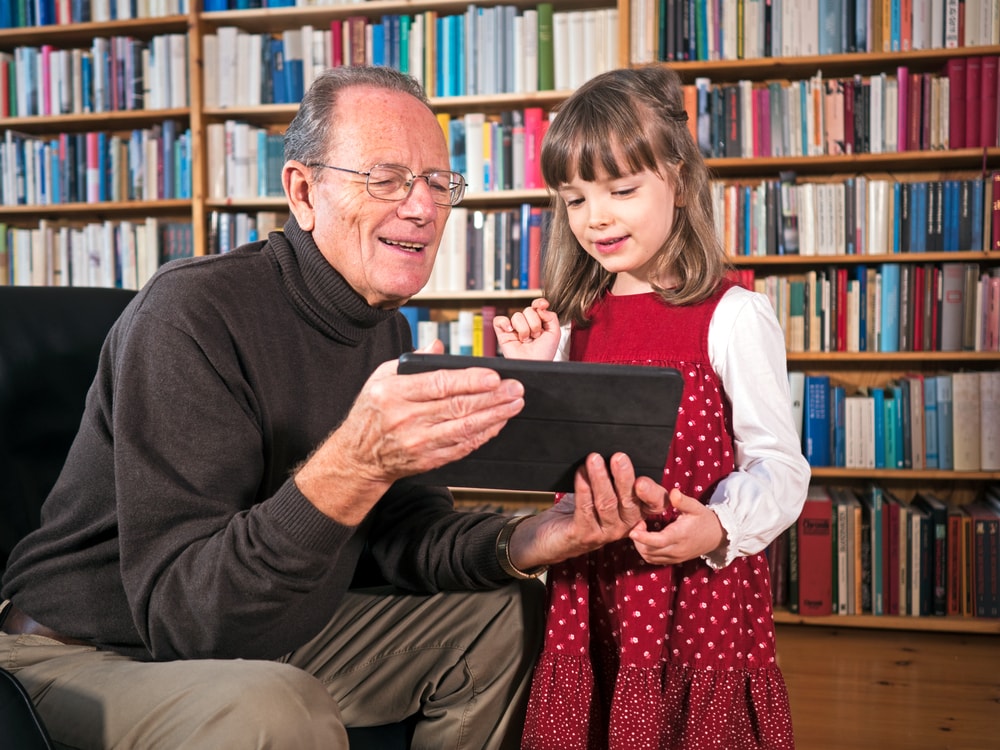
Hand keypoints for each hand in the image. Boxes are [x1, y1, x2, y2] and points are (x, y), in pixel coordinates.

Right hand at [295, 339, 524, 524]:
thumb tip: (438, 347)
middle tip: (516, 388)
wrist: (357, 456)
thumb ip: (412, 362)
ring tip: (514, 404)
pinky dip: (483, 435)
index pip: (439, 384)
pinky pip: (461, 447)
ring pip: (464, 428)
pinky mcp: (427, 461)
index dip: (470, 381)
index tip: (495, 376)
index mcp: (394, 392)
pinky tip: (497, 424)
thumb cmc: (371, 411)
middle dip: (492, 397)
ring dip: (495, 416)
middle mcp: (405, 418)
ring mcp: (417, 443)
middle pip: (457, 406)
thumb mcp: (381, 377)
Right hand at [492, 298, 560, 360]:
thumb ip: (551, 316)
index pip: (536, 305)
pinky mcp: (502, 333)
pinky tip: (511, 331)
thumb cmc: (544, 353)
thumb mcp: (555, 333)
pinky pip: (499, 320)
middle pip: (528, 310)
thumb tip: (540, 307)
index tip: (543, 305)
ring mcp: (514, 328)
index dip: (539, 303)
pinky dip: (504, 323)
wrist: (534, 365)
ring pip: (517, 316)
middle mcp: (526, 324)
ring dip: (524, 329)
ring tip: (526, 340)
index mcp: (538, 322)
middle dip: (535, 324)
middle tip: (536, 336)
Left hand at [507, 453, 665, 568]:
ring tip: (594, 460)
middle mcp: (624, 525)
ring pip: (606, 504)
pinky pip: (585, 510)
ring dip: (600, 480)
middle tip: (619, 457)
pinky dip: (583, 490)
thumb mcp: (601, 490)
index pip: (654, 505)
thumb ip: (613, 474)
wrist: (552, 534)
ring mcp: (605, 533)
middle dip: (624, 478)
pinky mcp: (584, 535)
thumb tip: (615, 449)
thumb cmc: (580, 508)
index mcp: (634, 513)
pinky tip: (580, 475)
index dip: (653, 494)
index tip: (643, 480)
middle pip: (629, 502)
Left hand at [628, 488, 726, 565]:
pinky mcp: (674, 560)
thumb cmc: (704, 519)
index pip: (658, 541)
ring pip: (649, 557)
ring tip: (641, 531)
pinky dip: (646, 551)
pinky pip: (654, 560)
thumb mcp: (695, 507)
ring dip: (640, 546)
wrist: (717, 536)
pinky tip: (646, 539)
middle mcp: (676, 550)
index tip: (633, 530)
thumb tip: (673, 492)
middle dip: (638, 539)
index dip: (643, 537)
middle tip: (639, 524)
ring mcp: (675, 557)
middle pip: (649, 551)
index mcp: (680, 536)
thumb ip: (682, 501)